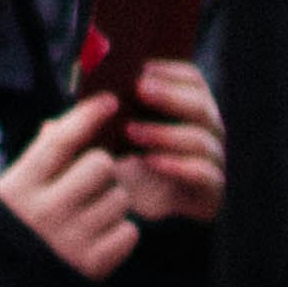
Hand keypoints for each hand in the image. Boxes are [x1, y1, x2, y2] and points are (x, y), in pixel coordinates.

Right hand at [0, 89, 148, 281]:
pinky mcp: (93, 264)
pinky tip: (100, 237)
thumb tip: (79, 113)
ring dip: (114, 202)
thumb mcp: (24, 185)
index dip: (88, 116)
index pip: (60, 141)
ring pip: (121, 198)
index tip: (110, 101)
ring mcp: (68, 239)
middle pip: (101, 165)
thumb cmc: (28, 220)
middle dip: (103, 170)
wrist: (17, 281)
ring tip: (92, 214)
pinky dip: (121, 232)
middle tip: (92, 182)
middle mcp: (42, 211)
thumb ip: (48, 150)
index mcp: (20, 186)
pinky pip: (130, 231)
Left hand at [114, 60, 226, 225]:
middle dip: (169, 95)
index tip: (141, 67)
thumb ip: (104, 118)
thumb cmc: (125, 170)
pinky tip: (150, 161)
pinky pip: (204, 173)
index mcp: (190, 111)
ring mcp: (214, 162)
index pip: (193, 80)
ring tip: (131, 131)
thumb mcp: (112, 141)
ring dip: (165, 132)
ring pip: (201, 139)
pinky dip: (177, 165)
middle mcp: (209, 132)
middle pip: (201, 105)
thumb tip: (72, 99)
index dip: (170, 70)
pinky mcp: (213, 192)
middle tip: (139, 89)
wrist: (136, 219)